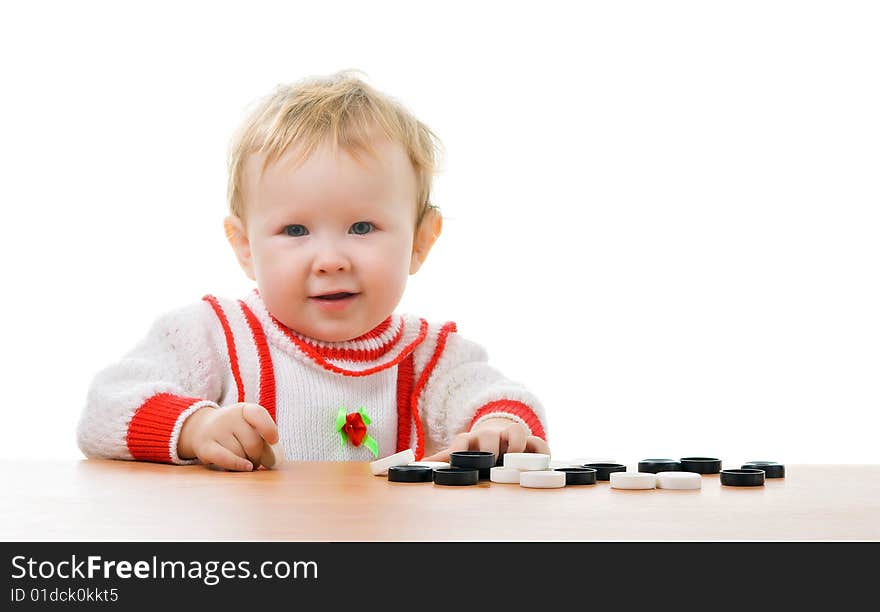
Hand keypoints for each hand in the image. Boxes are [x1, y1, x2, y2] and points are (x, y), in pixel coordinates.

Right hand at [178, 402, 278, 470]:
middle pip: (252, 441)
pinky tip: (246, 467)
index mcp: (243, 409)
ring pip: (240, 453)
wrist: (201, 428)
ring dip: (247, 462)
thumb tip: (272, 458)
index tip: (274, 441)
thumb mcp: (248, 425)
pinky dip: (238, 464)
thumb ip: (261, 436)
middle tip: (259, 459)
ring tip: (247, 461)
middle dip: (259, 455)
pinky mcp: (205, 447)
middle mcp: (228, 417)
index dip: (269, 429)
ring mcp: (215, 431)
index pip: (258, 414)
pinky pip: (225, 458)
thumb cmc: (234, 430)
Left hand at [421, 417, 549, 462]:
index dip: (460, 450)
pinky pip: (540, 443)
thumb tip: (419, 465)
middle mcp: (491, 435)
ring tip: (513, 461)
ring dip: (515, 445)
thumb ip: (443, 459)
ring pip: (516, 432)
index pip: (462, 440)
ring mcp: (512, 436)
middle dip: (488, 447)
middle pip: (489, 435)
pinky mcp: (532, 442)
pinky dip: (540, 452)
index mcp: (471, 439)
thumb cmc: (478, 448)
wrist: (501, 433)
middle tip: (489, 463)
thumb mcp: (460, 452)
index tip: (459, 461)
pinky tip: (538, 464)